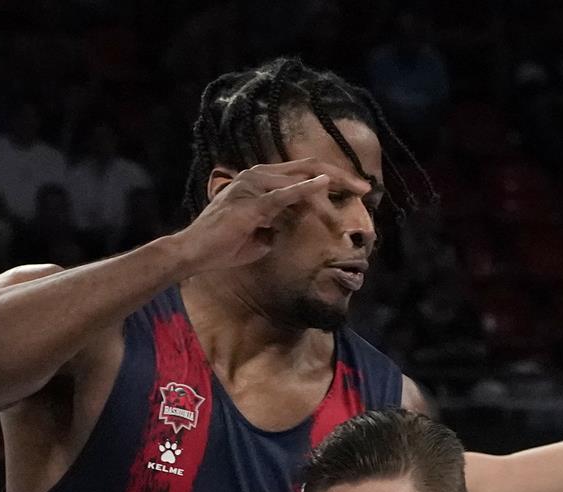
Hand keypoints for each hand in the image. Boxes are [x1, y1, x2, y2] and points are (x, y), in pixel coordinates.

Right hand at [172, 159, 370, 273]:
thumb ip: (279, 224)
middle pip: (306, 167)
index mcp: (260, 180)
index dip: (330, 179)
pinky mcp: (252, 204)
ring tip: (356, 193)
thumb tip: (294, 227)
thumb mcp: (262, 235)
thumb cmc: (225, 246)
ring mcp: (253, 186)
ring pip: (300, 178)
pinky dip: (305, 188)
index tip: (355, 189)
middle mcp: (257, 176)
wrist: (195, 253)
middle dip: (340, 176)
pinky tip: (324, 184)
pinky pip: (283, 195)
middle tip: (367, 188)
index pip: (301, 172)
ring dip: (331, 188)